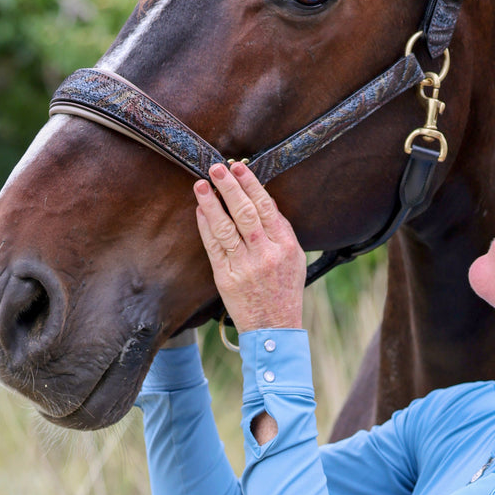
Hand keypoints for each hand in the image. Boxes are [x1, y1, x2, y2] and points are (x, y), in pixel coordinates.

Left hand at [194, 162, 305, 332]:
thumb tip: (266, 199)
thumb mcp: (294, 257)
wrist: (274, 326)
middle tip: (217, 168)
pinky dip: (206, 226)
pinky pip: (214, 247)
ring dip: (212, 204)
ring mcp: (244, 266)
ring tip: (202, 185)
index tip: (239, 167)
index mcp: (284, 245)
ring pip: (225, 228)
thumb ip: (281, 229)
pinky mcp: (226, 277)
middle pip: (245, 213)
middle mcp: (265, 254)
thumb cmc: (285, 290)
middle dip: (230, 188)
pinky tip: (200, 211)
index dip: (251, 185)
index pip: (266, 207)